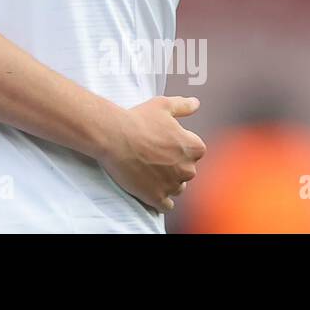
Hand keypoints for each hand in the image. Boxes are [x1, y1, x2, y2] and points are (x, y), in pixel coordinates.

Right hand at [100, 96, 205, 213]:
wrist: (114, 136)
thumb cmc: (138, 120)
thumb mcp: (162, 105)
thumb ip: (183, 106)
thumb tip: (195, 103)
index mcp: (193, 148)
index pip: (196, 151)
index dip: (179, 147)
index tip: (165, 143)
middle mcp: (188, 169)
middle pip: (186, 171)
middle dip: (174, 165)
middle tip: (154, 156)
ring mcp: (172, 185)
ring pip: (177, 188)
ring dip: (167, 182)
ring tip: (149, 170)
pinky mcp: (157, 197)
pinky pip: (166, 205)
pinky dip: (159, 199)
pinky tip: (149, 188)